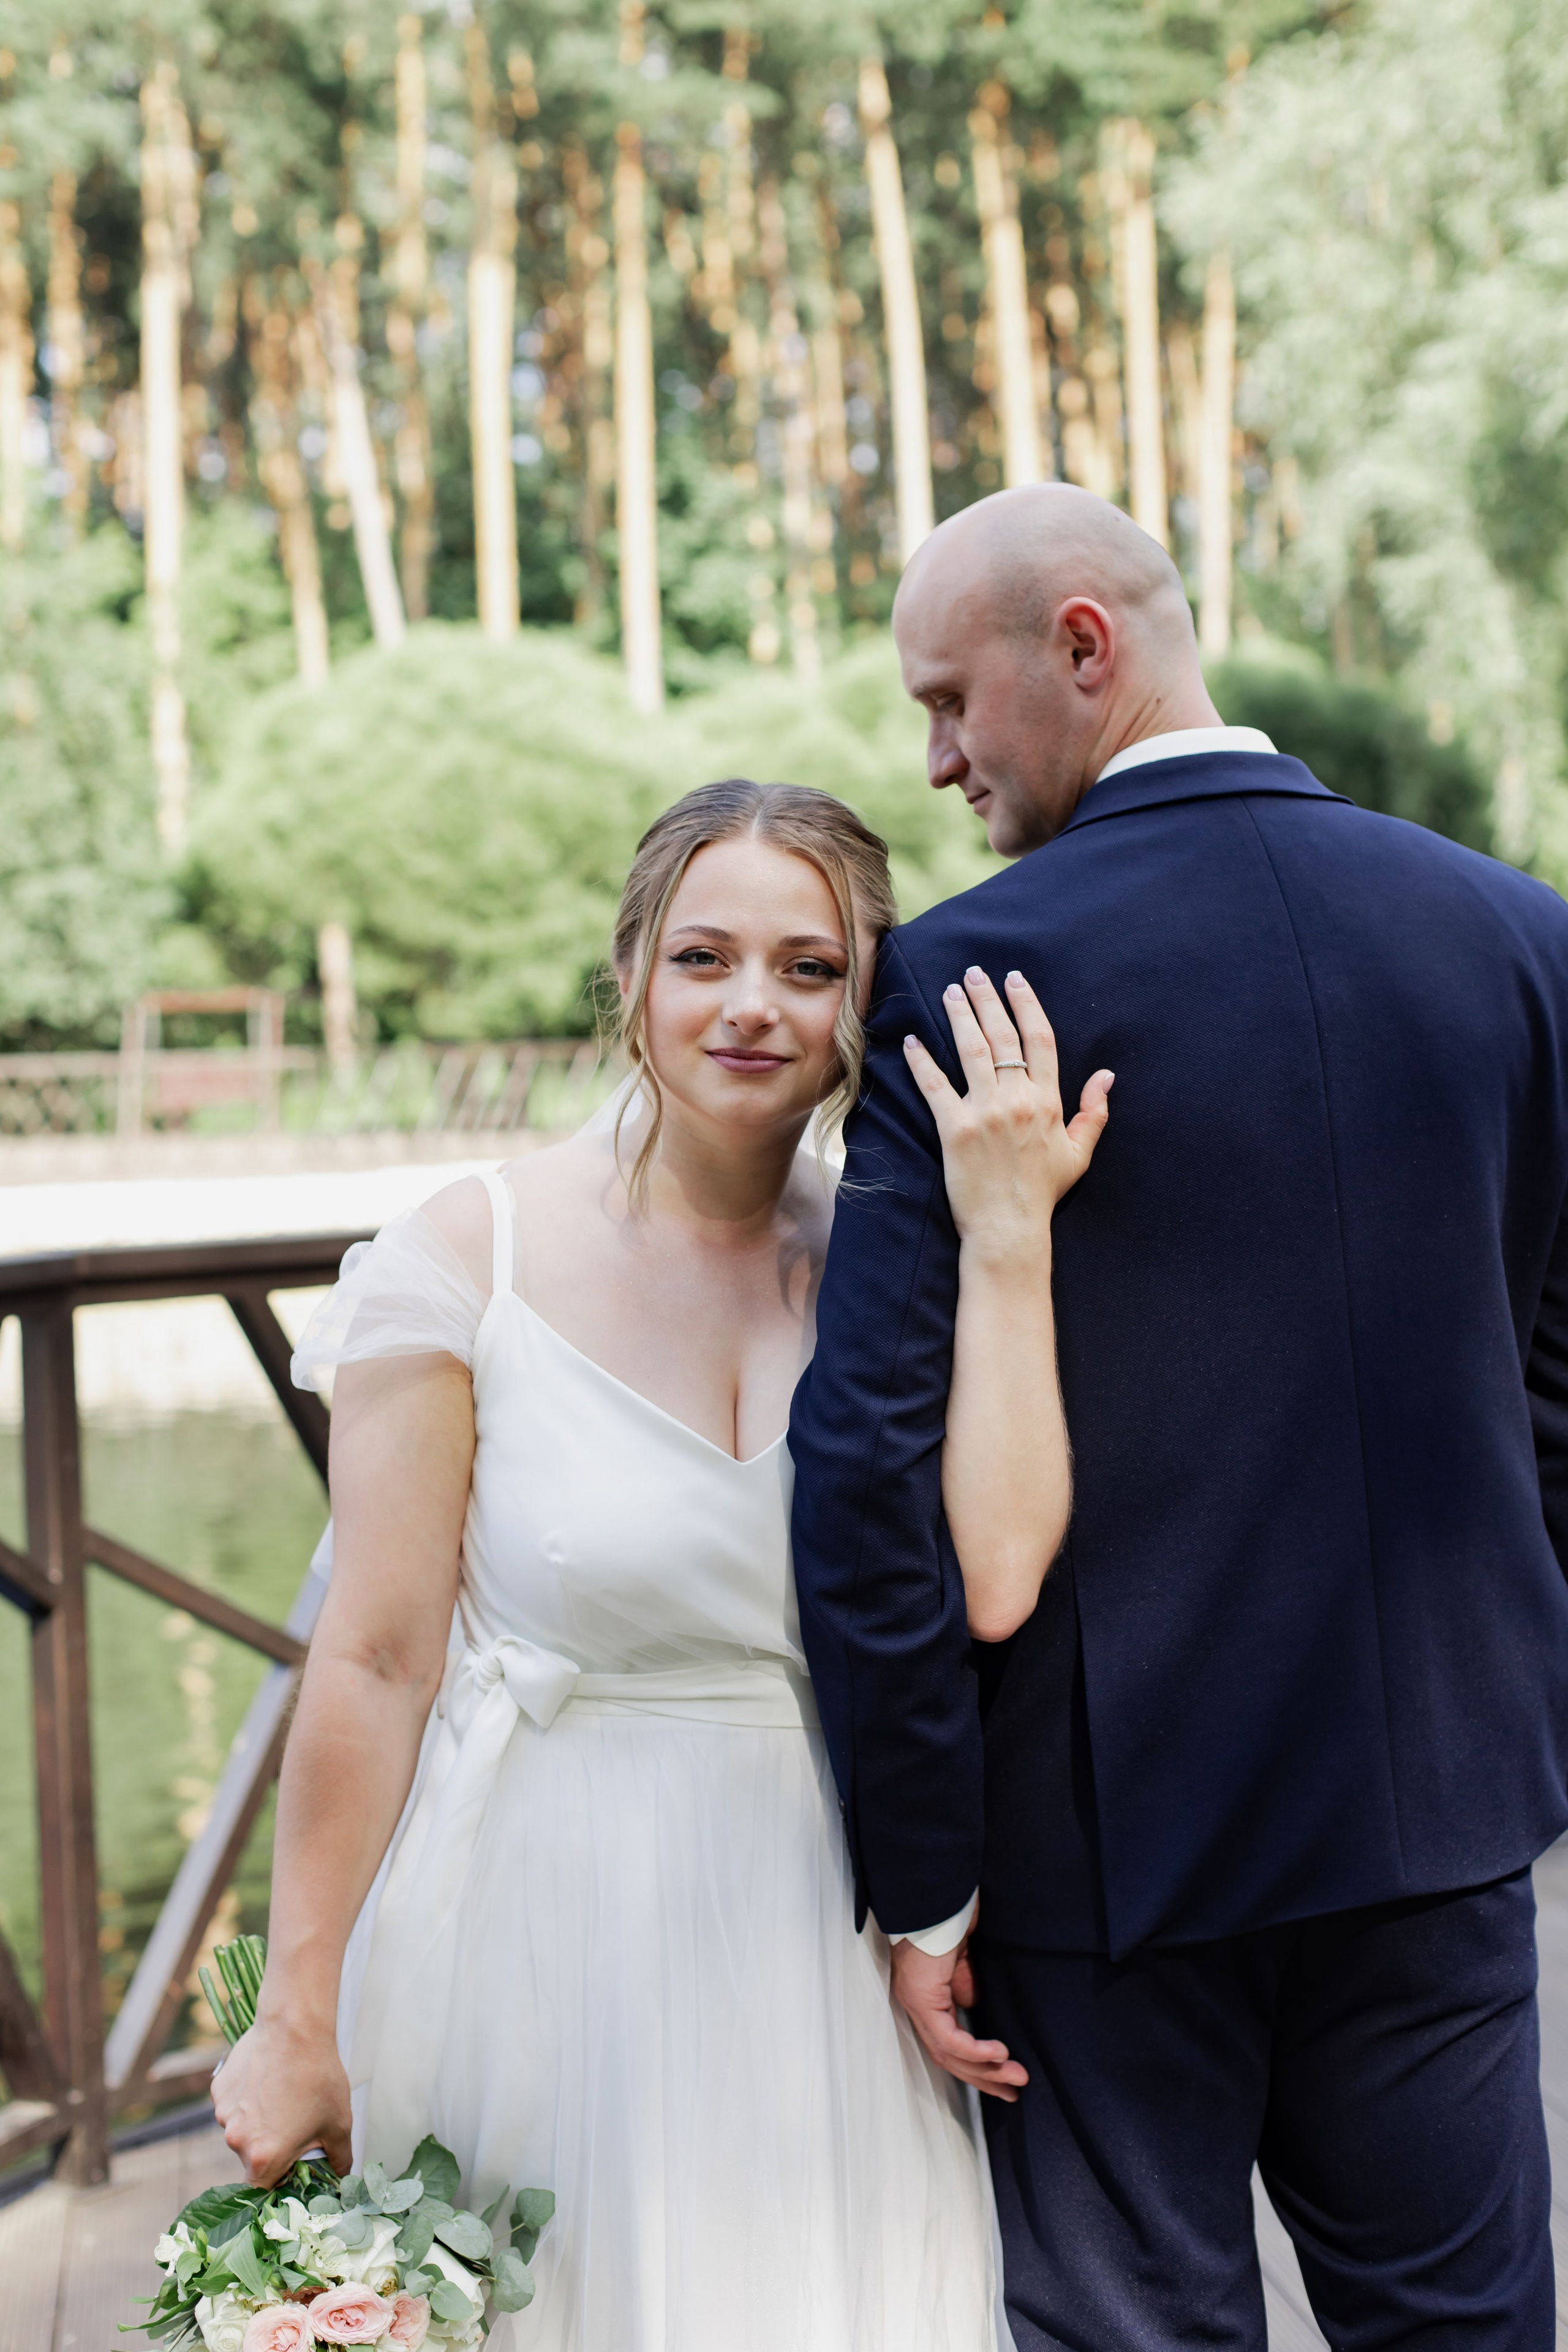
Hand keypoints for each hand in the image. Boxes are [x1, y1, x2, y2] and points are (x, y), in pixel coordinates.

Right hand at [210, 2009, 352, 2185]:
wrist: (295, 2027)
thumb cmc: (319, 2077)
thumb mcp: (339, 2124)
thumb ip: (339, 2159)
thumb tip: (340, 2176)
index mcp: (263, 2158)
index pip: (261, 2192)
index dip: (276, 2186)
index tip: (290, 2173)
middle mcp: (236, 2141)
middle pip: (251, 2159)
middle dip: (271, 2148)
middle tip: (295, 2124)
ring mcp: (224, 2114)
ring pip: (242, 2129)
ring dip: (260, 2121)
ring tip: (284, 2095)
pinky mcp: (219, 2090)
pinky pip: (233, 2105)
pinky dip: (248, 2099)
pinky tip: (269, 2079)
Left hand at [889, 1921, 1027, 2102]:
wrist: (935, 1895)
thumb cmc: (948, 1918)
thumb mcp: (962, 1959)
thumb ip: (965, 1984)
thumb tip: (972, 2008)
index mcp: (925, 1997)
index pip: (948, 2045)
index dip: (976, 2065)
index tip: (1004, 2077)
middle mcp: (916, 2005)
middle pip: (949, 2058)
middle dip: (984, 2078)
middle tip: (1013, 2091)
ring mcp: (916, 2003)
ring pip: (949, 2054)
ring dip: (986, 2070)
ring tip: (1016, 2077)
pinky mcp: (921, 1998)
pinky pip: (948, 2038)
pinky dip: (975, 2051)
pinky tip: (1000, 2054)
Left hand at [903, 968, 1111, 1263]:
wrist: (1010, 1229)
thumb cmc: (1043, 1192)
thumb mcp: (1078, 1153)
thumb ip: (1093, 1111)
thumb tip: (1107, 1075)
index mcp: (1047, 1101)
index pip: (1039, 1039)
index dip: (1026, 1005)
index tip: (1015, 980)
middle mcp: (1017, 1100)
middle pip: (1002, 1036)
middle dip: (988, 999)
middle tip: (975, 974)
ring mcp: (985, 1112)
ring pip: (971, 1050)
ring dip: (959, 1015)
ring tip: (950, 991)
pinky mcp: (955, 1129)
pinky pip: (935, 1086)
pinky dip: (921, 1061)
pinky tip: (911, 1040)